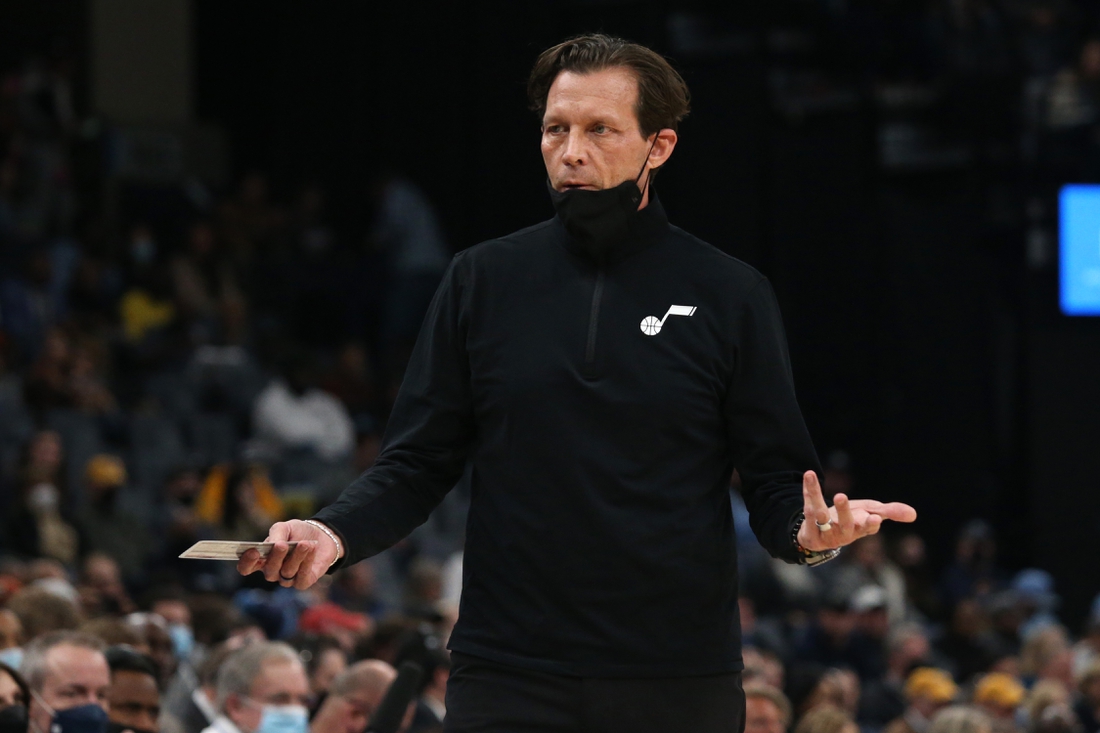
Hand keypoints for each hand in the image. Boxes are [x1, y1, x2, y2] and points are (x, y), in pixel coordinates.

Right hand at [236, 520, 342, 589]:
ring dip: (296, 557)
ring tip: (305, 543)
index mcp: (262, 559)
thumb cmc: (297, 532)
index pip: (246, 568)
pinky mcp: (303, 582)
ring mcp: (287, 579)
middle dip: (276, 558)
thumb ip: (276, 534)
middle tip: (282, 545)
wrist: (321, 535)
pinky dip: (307, 562)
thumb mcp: (284, 527)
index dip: (246, 563)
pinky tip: (312, 548)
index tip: (253, 551)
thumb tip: (274, 544)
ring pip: (287, 573)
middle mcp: (273, 572)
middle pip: (269, 572)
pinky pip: (302, 578)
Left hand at [796, 470, 916, 550]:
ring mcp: (825, 532)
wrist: (820, 534)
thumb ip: (891, 512)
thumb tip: (914, 514)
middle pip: (846, 524)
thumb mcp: (871, 513)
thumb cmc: (851, 520)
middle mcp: (843, 533)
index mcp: (860, 529)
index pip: (868, 527)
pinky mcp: (809, 530)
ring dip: (820, 501)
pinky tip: (809, 476)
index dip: (870, 524)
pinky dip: (809, 492)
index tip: (875, 518)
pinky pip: (807, 510)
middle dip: (845, 512)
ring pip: (822, 516)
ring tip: (815, 486)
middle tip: (842, 496)